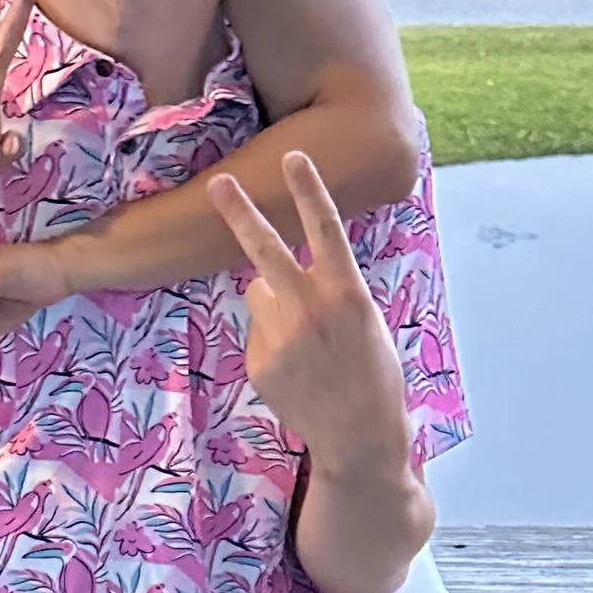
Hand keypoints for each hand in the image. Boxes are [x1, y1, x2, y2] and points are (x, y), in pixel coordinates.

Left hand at [207, 150, 409, 480]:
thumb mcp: (364, 323)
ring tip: (307, 343)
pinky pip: (258, 332)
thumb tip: (264, 278)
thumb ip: (322, 292)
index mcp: (348, 294)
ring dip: (275, 304)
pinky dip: (272, 342)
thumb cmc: (373, 375)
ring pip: (261, 294)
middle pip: (267, 251)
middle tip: (219, 184)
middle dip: (241, 213)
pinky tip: (298, 370)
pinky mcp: (260, 363)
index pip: (326, 230)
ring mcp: (281, 338)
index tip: (294, 155)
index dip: (309, 190)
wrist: (359, 438)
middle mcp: (310, 310)